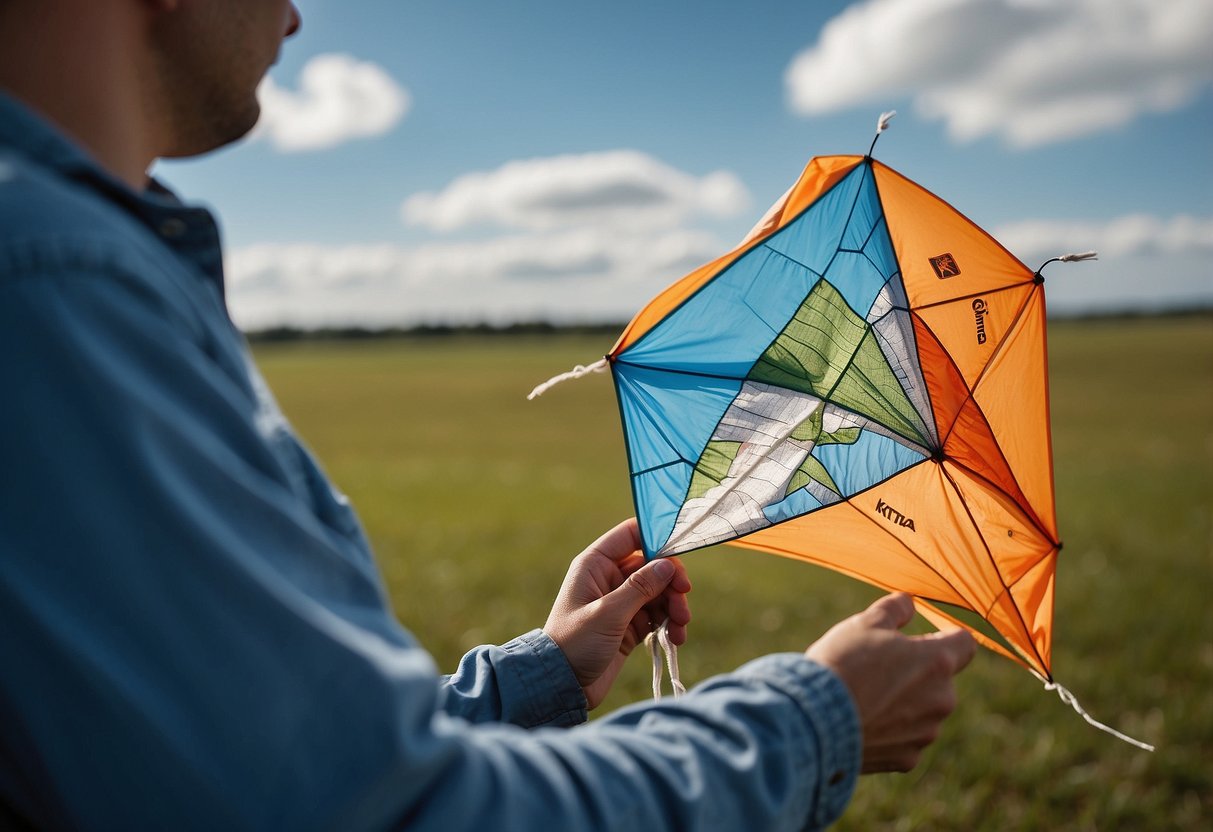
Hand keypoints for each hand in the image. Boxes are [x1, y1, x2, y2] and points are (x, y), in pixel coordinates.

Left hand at [543, 519, 690, 708]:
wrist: (563, 686)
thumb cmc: (575, 644)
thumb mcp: (608, 613)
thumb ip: (639, 587)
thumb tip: (667, 564)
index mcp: (595, 565)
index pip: (630, 535)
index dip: (657, 538)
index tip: (679, 555)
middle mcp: (609, 578)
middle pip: (652, 565)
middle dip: (671, 581)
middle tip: (683, 599)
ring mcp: (620, 602)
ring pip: (659, 591)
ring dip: (674, 606)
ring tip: (681, 626)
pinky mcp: (630, 625)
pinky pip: (657, 615)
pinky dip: (669, 623)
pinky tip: (675, 638)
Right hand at [806, 593, 975, 772]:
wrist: (814, 718)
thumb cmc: (842, 663)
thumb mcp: (865, 623)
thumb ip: (895, 609)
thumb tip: (909, 602)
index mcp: (937, 661)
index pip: (965, 643)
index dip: (947, 636)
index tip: (928, 637)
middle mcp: (942, 699)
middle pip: (940, 679)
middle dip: (916, 673)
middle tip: (877, 668)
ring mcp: (926, 732)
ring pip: (923, 710)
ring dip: (904, 702)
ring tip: (864, 697)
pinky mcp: (907, 757)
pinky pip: (905, 738)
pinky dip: (889, 730)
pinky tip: (861, 720)